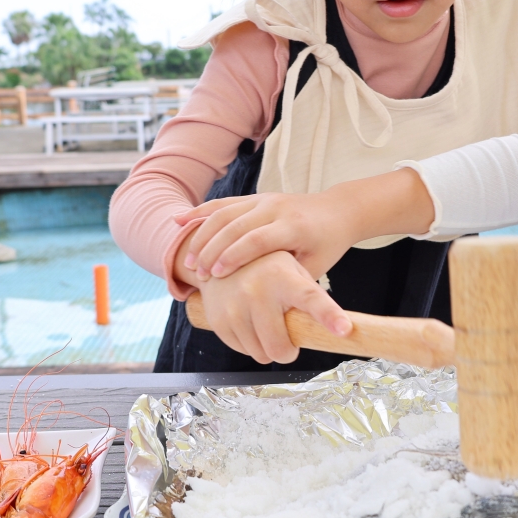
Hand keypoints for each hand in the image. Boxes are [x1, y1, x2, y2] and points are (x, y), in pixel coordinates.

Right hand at [174, 169, 436, 281]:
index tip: (217, 275)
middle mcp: (275, 208)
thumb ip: (295, 284)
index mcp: (293, 226)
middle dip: (212, 249)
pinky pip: (222, 204)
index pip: (258, 239)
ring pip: (224, 213)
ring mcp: (262, 200)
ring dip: (203, 237)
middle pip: (235, 225)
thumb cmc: (328, 244)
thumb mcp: (317, 265)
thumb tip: (276, 318)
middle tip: (198, 274)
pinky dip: (199, 213)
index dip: (235, 256)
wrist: (338, 210)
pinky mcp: (254, 199)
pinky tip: (179, 223)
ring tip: (190, 263)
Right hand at [194, 251, 350, 363]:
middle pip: (280, 347)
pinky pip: (242, 351)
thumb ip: (310, 296)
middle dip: (287, 351)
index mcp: (283, 275)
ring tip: (264, 322)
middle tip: (288, 339)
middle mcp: (257, 290)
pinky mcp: (218, 320)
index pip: (311, 298)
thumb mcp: (292, 270)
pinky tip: (246, 321)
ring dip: (267, 347)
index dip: (328, 315)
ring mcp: (234, 306)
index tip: (344, 329)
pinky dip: (249, 344)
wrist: (218, 259)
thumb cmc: (266, 268)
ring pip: (261, 354)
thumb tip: (340, 329)